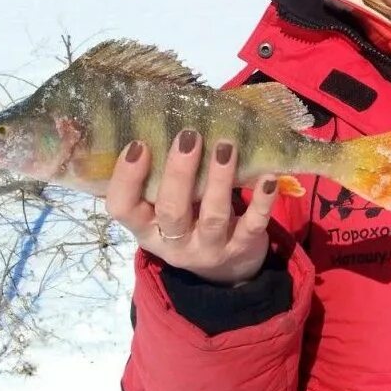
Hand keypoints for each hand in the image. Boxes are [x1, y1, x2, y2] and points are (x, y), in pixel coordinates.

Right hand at [105, 130, 279, 284]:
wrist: (229, 269)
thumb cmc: (190, 223)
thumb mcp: (166, 209)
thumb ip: (161, 179)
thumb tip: (163, 121)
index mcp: (147, 229)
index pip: (123, 209)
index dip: (126, 178)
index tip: (139, 144)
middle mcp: (174, 243)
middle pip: (170, 210)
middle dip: (179, 173)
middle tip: (189, 136)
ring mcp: (210, 249)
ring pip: (212, 217)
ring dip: (219, 179)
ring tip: (226, 146)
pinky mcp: (243, 248)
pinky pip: (253, 225)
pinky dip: (261, 201)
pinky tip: (267, 178)